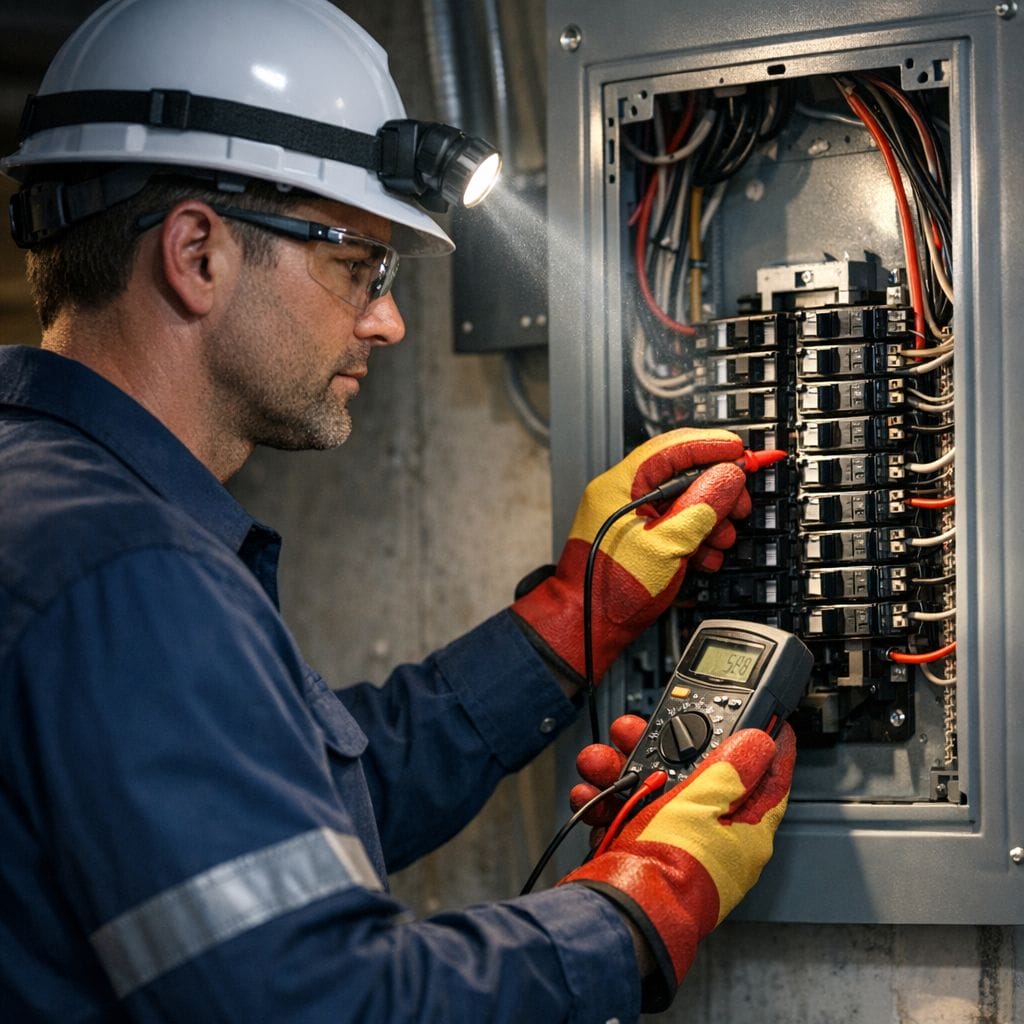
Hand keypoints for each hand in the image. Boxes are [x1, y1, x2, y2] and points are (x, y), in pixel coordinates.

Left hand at [511, 428, 750, 682]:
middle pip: (681, 474)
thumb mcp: (668, 544)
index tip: (740, 450)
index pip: (671, 448)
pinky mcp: (640, 539)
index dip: (710, 445)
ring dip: (711, 519)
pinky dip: (697, 538)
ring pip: (684, 503)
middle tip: (741, 503)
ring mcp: (631, 518)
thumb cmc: (612, 590)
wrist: (590, 627)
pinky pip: (676, 526)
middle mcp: (624, 496)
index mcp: (621, 485)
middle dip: (717, 490)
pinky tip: (707, 556)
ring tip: (722, 538)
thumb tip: (729, 476)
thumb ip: (702, 506)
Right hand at [560, 724, 795, 1009]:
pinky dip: (603, 798)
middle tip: (643, 729)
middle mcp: (713, 835)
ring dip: (621, 768)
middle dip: (664, 745)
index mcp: (745, 828)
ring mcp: (674, 841)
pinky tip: (591, 795)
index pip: (765, 776)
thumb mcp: (703, 804)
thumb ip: (730, 768)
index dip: (759, 741)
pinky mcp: (638, 847)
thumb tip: (759, 743)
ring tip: (603, 761)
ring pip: (651, 785)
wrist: (620, 911)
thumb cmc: (670, 870)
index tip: (755, 714)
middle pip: (695, 772)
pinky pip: (622, 810)